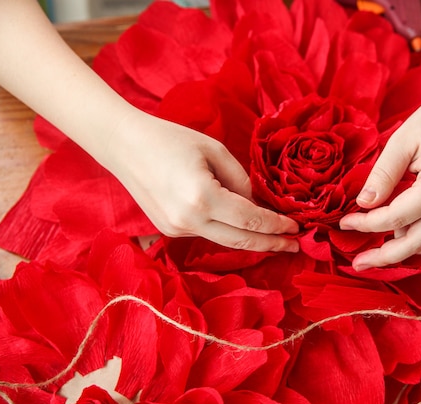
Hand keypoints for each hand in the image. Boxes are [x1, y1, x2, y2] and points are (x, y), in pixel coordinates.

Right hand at [105, 109, 299, 252]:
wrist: (125, 146)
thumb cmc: (171, 139)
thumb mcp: (214, 150)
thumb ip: (241, 180)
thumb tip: (258, 205)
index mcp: (202, 197)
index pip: (250, 219)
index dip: (276, 226)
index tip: (296, 228)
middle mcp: (188, 220)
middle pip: (240, 241)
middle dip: (271, 245)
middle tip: (296, 246)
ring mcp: (176, 229)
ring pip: (224, 241)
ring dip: (251, 240)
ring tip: (276, 239)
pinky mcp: (169, 230)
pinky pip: (207, 234)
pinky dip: (228, 232)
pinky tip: (243, 227)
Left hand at [339, 82, 420, 269]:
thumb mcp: (401, 140)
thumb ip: (382, 175)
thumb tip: (363, 205)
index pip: (396, 218)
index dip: (366, 224)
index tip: (343, 224)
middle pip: (416, 244)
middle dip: (383, 257)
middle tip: (356, 263)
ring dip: (404, 253)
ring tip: (375, 250)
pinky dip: (420, 244)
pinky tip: (399, 237)